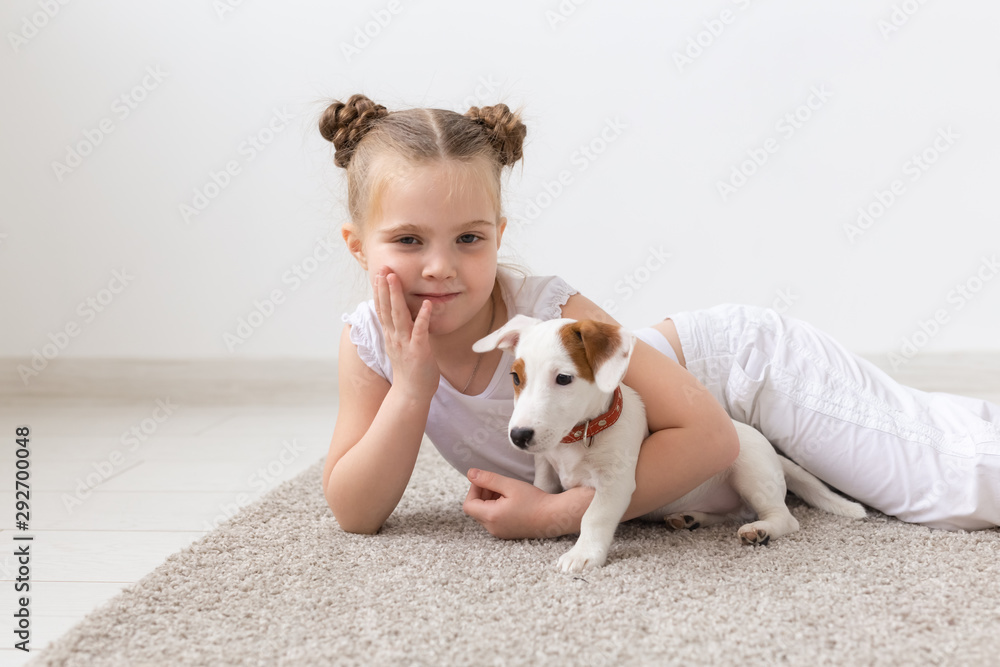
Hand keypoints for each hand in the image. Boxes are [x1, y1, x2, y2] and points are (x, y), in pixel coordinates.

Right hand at [373, 269, 439, 397]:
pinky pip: (420, 331)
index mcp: (390, 335)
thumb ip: (398, 330)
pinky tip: (426, 304)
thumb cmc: (409, 369)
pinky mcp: (418, 350)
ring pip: (398, 316)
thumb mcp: (400, 345)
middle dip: (384, 287)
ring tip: (394, 278)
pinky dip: (422, 317)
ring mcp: (405, 343)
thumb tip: (397, 316)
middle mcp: (394, 336)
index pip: (382, 309)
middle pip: (386, 308)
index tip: (377, 274)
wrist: (411, 393)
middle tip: (382, 268)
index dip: (379, 291)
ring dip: (396, 296)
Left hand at [462, 468, 594, 538]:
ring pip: (484, 514)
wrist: (553, 517)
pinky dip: (496, 508)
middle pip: (475, 510)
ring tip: (506, 491)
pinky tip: (510, 500)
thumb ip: (488, 479)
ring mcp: (499, 532)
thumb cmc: (534, 500)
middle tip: (498, 484)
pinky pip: (493, 519)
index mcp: (491, 517)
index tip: (487, 481)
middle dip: (482, 494)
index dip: (474, 490)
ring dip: (489, 501)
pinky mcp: (507, 533)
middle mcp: (492, 528)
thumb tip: (470, 473)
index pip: (468, 504)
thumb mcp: (510, 485)